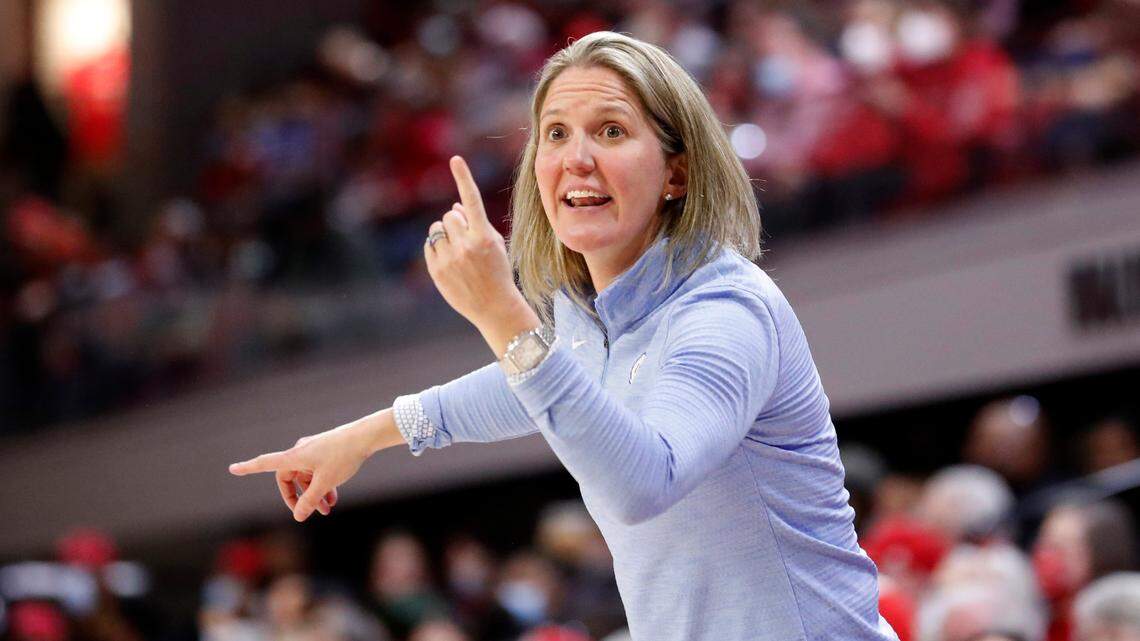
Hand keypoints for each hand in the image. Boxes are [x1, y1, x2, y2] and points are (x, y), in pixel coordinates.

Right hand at [229, 420, 377, 521]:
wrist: (365, 437)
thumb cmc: (343, 457)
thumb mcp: (325, 483)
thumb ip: (310, 501)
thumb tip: (299, 516)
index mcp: (294, 457)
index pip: (265, 463)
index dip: (248, 468)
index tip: (232, 468)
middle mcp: (300, 452)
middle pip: (289, 478)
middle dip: (299, 497)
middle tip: (310, 513)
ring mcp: (313, 451)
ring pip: (306, 477)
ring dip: (313, 494)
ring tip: (327, 509)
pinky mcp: (325, 452)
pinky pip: (316, 472)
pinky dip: (322, 485)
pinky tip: (332, 499)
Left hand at [425, 156, 529, 331]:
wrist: (494, 306)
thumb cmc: (497, 271)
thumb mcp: (495, 244)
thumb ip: (475, 223)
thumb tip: (454, 205)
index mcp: (484, 236)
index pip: (471, 200)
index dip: (463, 177)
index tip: (456, 159)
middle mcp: (465, 245)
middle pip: (449, 216)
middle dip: (455, 223)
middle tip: (465, 239)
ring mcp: (449, 259)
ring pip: (436, 229)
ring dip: (444, 233)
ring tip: (456, 250)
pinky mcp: (437, 270)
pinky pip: (429, 246)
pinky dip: (436, 248)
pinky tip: (450, 262)